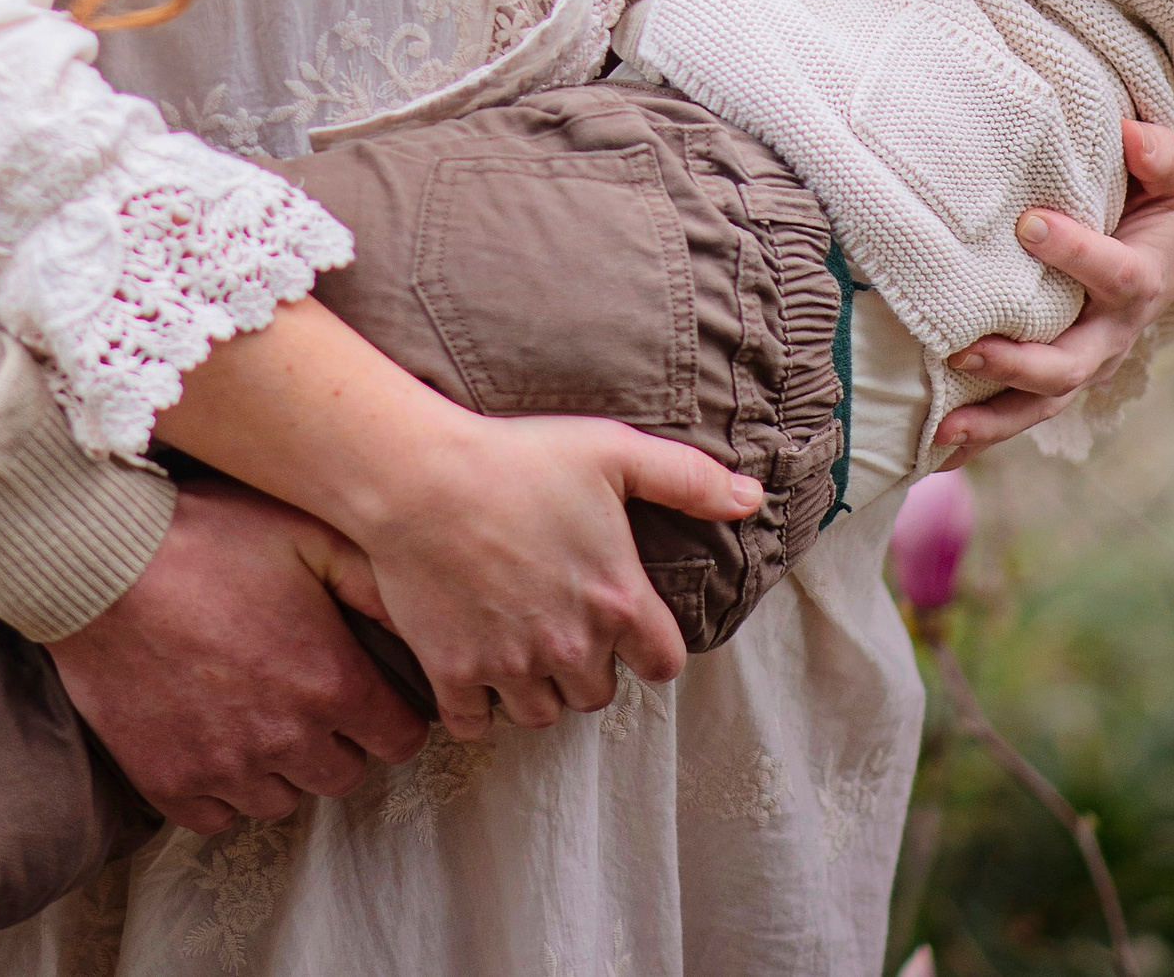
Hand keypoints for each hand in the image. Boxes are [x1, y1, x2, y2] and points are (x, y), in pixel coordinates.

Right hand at [48, 477, 425, 834]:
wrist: (100, 561)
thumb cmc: (207, 535)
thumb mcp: (305, 534)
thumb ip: (375, 583)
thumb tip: (427, 621)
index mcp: (329, 681)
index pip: (400, 740)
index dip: (393, 714)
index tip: (372, 694)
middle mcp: (286, 738)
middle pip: (344, 775)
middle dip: (338, 739)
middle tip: (308, 692)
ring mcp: (225, 768)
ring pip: (282, 800)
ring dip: (280, 765)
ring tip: (255, 709)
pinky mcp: (169, 783)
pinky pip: (218, 816)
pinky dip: (222, 787)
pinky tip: (212, 735)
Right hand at [334, 405, 762, 736]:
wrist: (421, 476)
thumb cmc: (519, 457)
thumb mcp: (613, 451)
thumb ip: (689, 479)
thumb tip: (753, 498)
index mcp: (618, 602)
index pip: (663, 666)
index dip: (649, 647)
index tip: (626, 625)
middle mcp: (572, 647)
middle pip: (597, 695)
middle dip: (587, 666)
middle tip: (563, 625)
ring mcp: (511, 666)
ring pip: (541, 715)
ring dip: (536, 689)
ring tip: (521, 648)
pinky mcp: (456, 673)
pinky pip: (475, 723)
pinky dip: (476, 706)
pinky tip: (473, 668)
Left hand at [937, 115, 1173, 453]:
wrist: (1162, 259)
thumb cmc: (1154, 207)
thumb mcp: (1170, 177)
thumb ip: (1158, 154)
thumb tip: (1130, 133)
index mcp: (1141, 280)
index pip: (1116, 274)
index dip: (1077, 252)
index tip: (1028, 223)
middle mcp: (1112, 334)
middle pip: (1072, 363)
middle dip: (1021, 361)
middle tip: (966, 346)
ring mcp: (1084, 365)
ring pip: (1043, 403)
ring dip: (993, 418)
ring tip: (942, 424)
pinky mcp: (1055, 382)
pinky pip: (1021, 416)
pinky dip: (982, 438)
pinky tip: (936, 452)